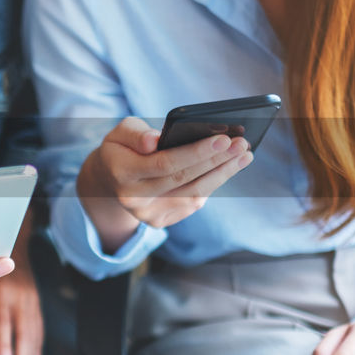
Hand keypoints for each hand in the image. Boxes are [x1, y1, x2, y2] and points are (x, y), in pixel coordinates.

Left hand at [0, 262, 42, 354]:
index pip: (4, 322)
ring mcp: (31, 301)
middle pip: (24, 334)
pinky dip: (38, 347)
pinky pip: (39, 328)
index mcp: (2, 292)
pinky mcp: (36, 302)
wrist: (13, 241)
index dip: (5, 344)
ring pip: (35, 334)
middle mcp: (20, 297)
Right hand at [78, 117, 251, 244]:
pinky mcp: (160, 222)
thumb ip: (136, 134)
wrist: (110, 180)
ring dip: (222, 174)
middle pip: (184, 180)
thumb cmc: (122, 148)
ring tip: (244, 155)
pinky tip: (228, 169)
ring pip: (193, 194)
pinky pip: (192, 203)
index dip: (196, 152)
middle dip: (217, 161)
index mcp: (122, 173)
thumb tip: (155, 140)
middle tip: (242, 144)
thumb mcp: (121, 132)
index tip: (224, 139)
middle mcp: (134, 199)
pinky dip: (212, 185)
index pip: (165, 164)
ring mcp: (148, 214)